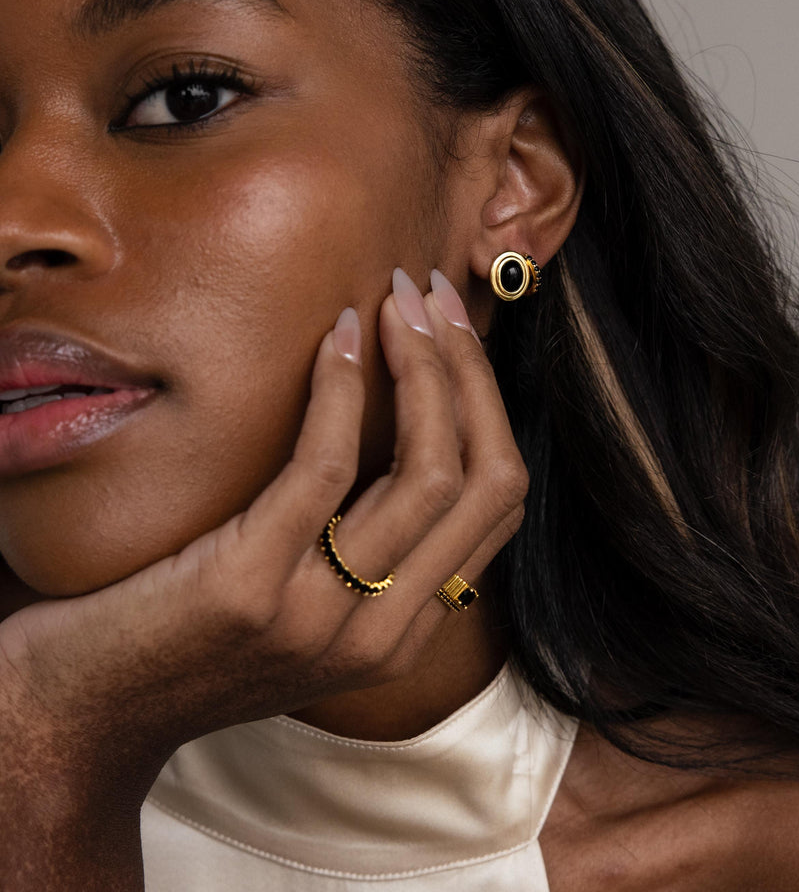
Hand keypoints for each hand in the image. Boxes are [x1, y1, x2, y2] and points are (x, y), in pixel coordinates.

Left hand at [0, 271, 526, 887]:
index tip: (458, 335)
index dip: (490, 406)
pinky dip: (341, 389)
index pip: (498, 507)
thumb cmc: (192, 639)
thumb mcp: (308, 608)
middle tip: (433, 297)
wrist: (87, 713)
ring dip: (421, 366)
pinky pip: (326, 467)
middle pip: (483, 482)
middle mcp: (381, 633)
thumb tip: (413, 436)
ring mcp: (321, 617)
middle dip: (469, 373)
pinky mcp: (251, 586)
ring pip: (426, 473)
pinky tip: (336, 338)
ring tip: (395, 302)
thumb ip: (370, 554)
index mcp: (406, 634)